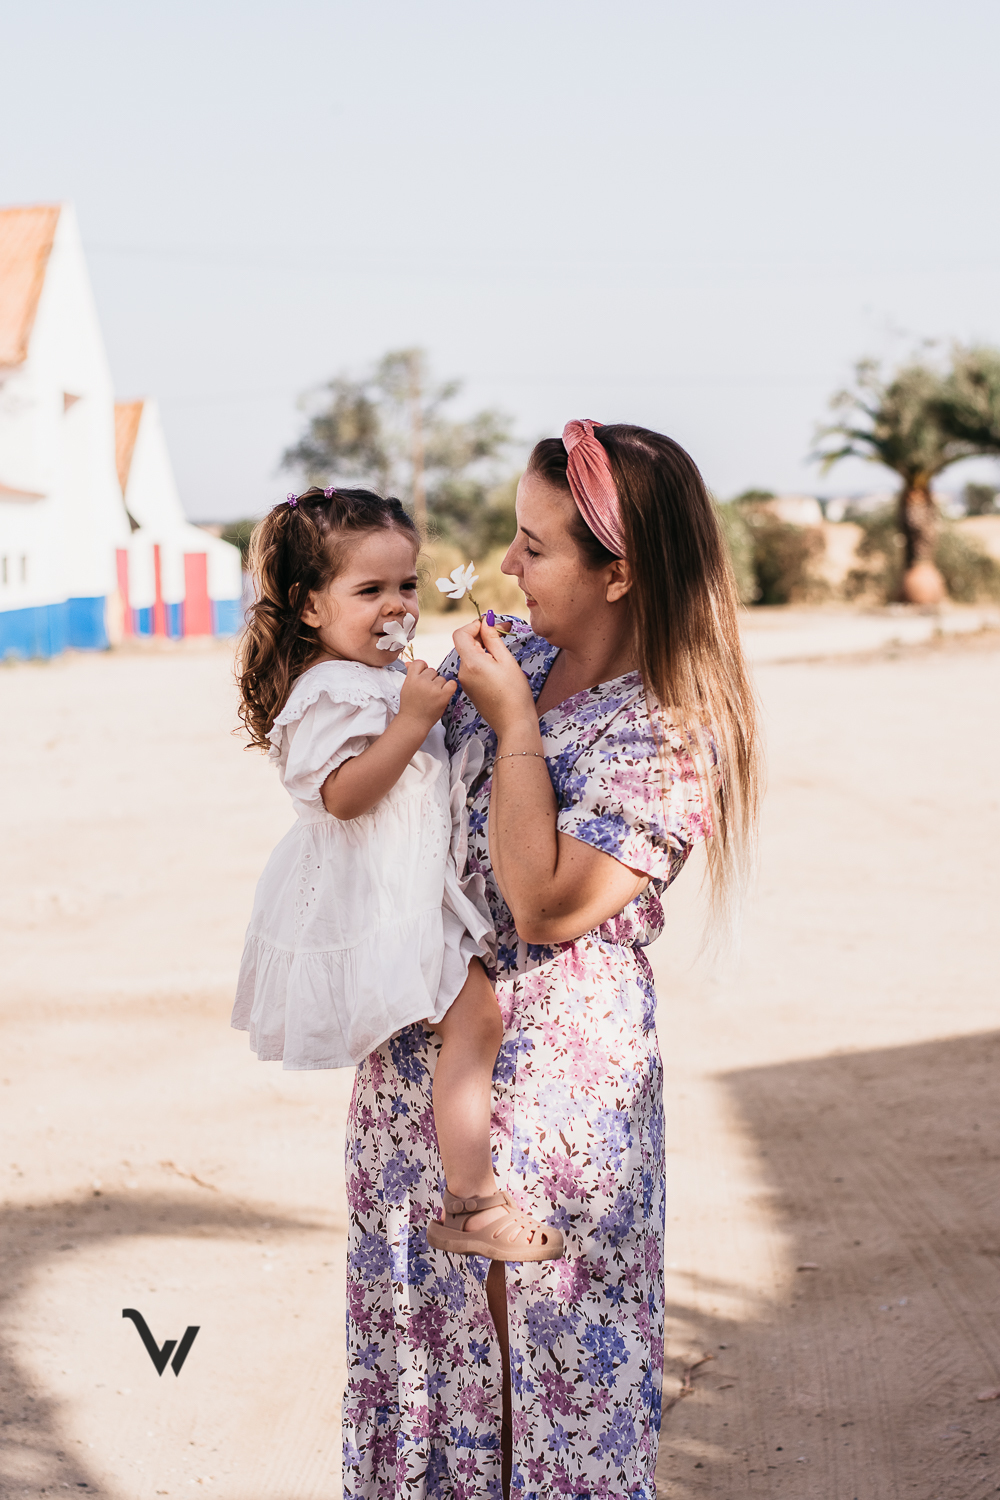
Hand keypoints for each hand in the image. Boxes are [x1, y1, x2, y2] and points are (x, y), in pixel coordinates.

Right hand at [397, 658, 456, 729]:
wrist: (413, 722)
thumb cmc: (410, 706)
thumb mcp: (406, 687)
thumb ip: (410, 674)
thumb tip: (409, 663)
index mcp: (411, 678)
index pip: (420, 663)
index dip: (423, 669)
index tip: (423, 677)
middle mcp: (422, 681)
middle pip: (432, 671)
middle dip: (431, 679)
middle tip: (427, 691)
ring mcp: (433, 688)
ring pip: (442, 678)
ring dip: (440, 686)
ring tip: (433, 696)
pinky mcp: (443, 695)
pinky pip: (452, 684)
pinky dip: (450, 688)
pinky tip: (444, 694)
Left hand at [452, 618, 535, 735]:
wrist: (513, 722)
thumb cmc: (514, 693)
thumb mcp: (506, 660)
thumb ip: (493, 639)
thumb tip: (486, 622)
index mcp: (471, 663)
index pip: (460, 634)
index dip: (474, 625)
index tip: (490, 625)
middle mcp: (463, 671)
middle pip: (465, 644)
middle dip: (481, 635)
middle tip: (502, 631)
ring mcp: (465, 681)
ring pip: (469, 656)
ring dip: (483, 648)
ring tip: (502, 652)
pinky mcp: (469, 688)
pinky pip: (472, 668)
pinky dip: (482, 661)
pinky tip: (498, 667)